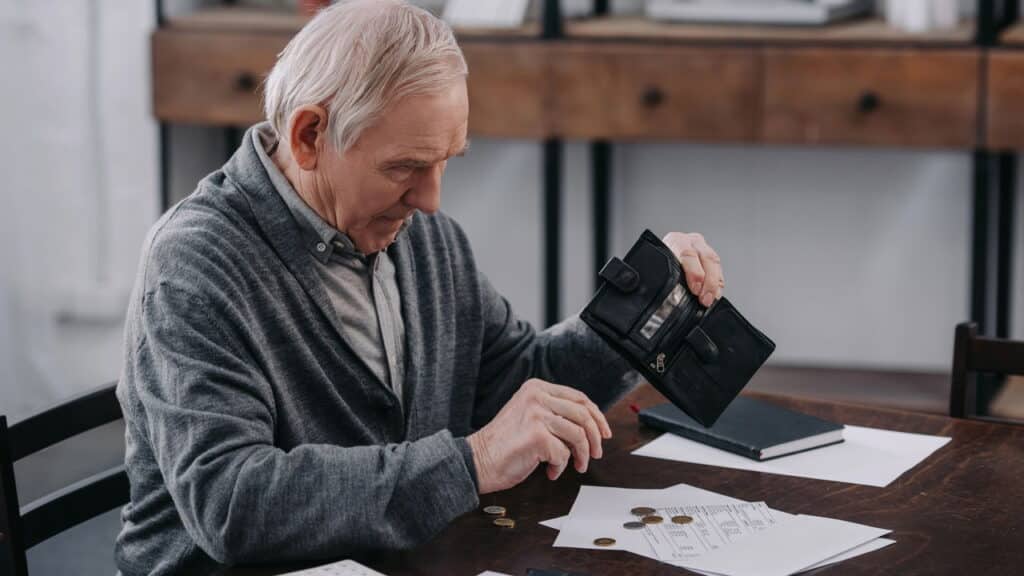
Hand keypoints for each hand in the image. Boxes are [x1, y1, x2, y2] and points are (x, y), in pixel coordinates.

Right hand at [467, 379, 611, 493]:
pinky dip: (560, 467)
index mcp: (536, 388)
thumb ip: (554, 413)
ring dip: (581, 456)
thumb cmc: (504, 444)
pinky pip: (564, 454)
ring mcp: (537, 415)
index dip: (597, 416)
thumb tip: (590, 426)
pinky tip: (550, 471)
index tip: (604, 433)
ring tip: (576, 467)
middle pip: (584, 414)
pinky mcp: (537, 436)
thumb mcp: (529, 415)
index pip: (579, 397)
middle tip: (595, 454)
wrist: (478, 460)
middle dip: (595, 438)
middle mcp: (537, 396)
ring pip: (578, 435)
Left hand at [662, 232, 724, 306]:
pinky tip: (715, 295)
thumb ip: (660, 278)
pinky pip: (718, 270)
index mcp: (675, 241)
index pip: (688, 253)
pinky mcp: (709, 258)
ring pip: (714, 263)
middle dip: (708, 281)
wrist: (657, 257)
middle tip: (705, 299)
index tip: (695, 289)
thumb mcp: (654, 266)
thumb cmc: (655, 264)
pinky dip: (718, 284)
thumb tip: (664, 296)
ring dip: (715, 284)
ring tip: (711, 299)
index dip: (694, 273)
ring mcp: (702, 248)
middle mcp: (691, 241)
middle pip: (706, 257)